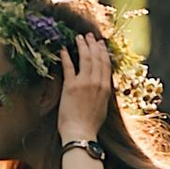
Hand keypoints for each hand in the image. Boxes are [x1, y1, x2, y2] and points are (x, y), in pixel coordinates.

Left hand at [57, 32, 113, 147]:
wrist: (81, 133)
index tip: (100, 43)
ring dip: (82, 46)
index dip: (103, 52)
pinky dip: (66, 56)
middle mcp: (97, 82)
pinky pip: (69, 67)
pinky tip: (63, 49)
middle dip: (93, 45)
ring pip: (85, 59)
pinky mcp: (70, 86)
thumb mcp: (103, 106)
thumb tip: (104, 86)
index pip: (106, 64)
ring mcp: (84, 83)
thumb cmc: (91, 124)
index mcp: (106, 87)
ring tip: (79, 37)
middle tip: (89, 35)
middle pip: (96, 58)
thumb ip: (104, 93)